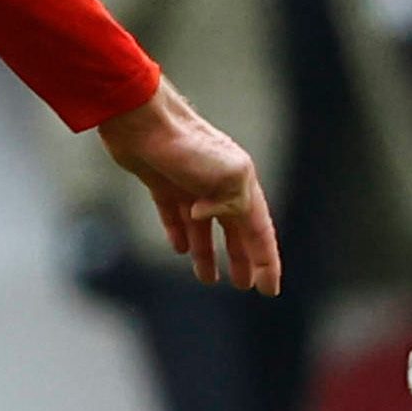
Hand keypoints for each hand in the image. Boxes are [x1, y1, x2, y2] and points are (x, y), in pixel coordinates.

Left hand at [97, 82, 278, 291]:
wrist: (142, 120)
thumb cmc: (187, 143)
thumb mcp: (227, 175)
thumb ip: (231, 204)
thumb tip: (206, 218)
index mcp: (241, 184)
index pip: (259, 231)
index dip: (266, 261)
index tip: (269, 290)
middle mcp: (218, 184)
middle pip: (235, 230)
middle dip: (242, 258)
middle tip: (244, 286)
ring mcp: (189, 184)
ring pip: (204, 227)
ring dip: (208, 253)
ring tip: (209, 279)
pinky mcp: (161, 183)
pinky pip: (173, 215)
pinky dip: (178, 233)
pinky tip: (179, 249)